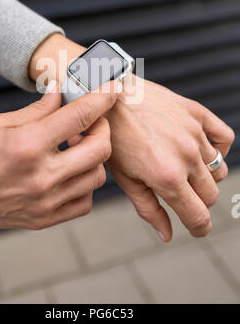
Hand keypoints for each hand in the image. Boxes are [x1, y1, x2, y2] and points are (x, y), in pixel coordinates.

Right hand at [0, 81, 117, 244]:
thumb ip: (38, 110)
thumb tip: (62, 93)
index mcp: (28, 145)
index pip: (80, 115)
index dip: (102, 97)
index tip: (113, 87)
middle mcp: (41, 176)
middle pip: (99, 148)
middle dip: (102, 127)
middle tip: (90, 120)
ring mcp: (45, 202)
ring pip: (97, 176)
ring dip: (93, 156)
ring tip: (74, 147)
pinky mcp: (44, 219)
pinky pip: (84, 202)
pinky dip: (84, 184)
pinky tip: (69, 172)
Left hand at [107, 77, 234, 241]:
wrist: (108, 98)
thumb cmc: (112, 139)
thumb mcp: (124, 179)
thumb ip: (149, 209)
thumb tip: (166, 235)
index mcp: (166, 177)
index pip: (199, 216)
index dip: (199, 228)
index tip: (196, 228)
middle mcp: (186, 156)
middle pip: (211, 195)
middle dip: (198, 202)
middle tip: (180, 193)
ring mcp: (193, 133)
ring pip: (218, 170)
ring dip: (205, 176)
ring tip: (183, 168)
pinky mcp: (196, 113)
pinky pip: (224, 137)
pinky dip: (218, 147)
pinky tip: (201, 149)